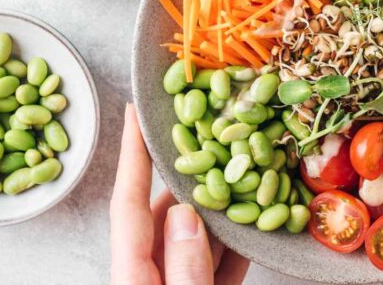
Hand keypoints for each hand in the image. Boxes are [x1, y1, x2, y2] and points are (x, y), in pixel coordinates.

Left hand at [110, 104, 249, 284]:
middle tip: (216, 142)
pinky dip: (234, 248)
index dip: (132, 153)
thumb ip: (186, 265)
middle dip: (194, 179)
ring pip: (195, 240)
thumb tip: (186, 214)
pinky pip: (216, 267)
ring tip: (245, 179)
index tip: (134, 113)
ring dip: (220, 213)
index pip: (128, 204)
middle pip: (166, 216)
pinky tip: (254, 231)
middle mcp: (149, 279)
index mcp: (133, 278)